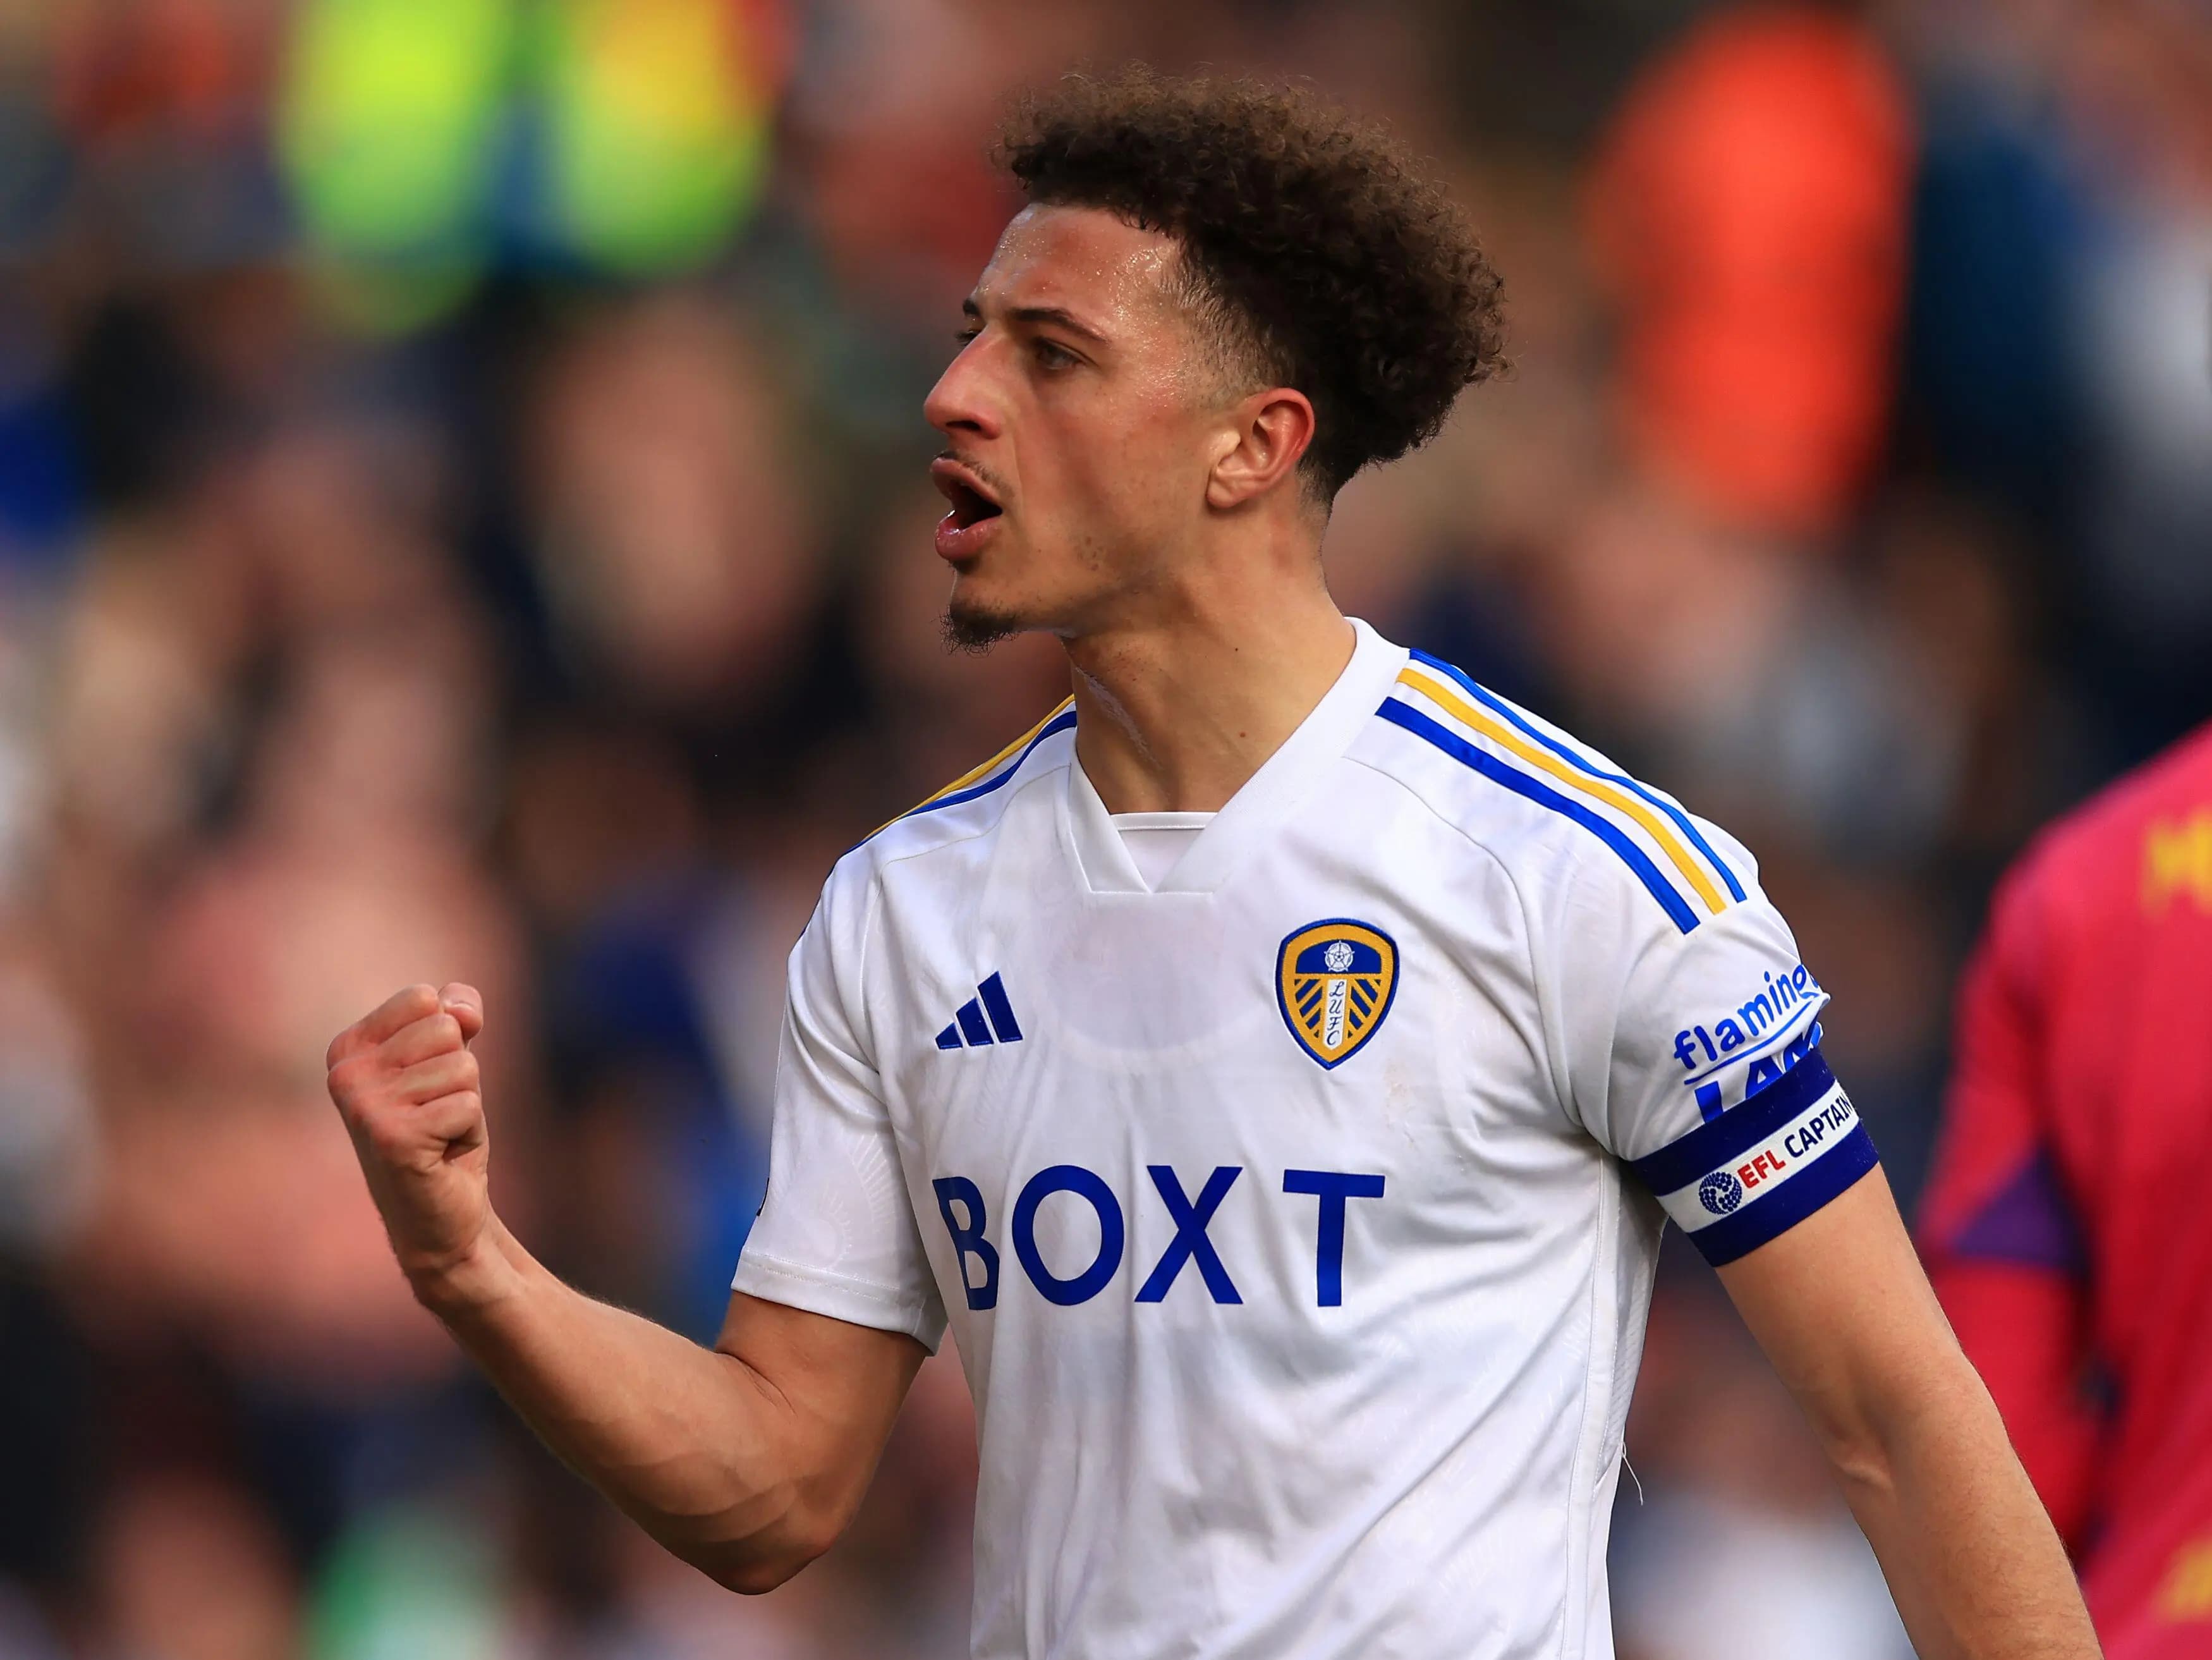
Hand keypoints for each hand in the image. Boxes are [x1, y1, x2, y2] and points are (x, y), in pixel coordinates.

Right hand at [326, 982, 498, 1307]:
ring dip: (464, 1103)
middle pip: (445, 1029)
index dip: (449, 1038)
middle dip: (459, 1073)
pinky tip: (441, 1153)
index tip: (428, 1081)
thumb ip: (456, 1013)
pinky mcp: (393, 1137)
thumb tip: (460, 1009)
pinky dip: (468, 1130)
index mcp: (348, 1047)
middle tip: (437, 1113)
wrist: (439, 1214)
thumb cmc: (442, 1130)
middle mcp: (344, 1073)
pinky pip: (468, 1104)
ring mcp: (364, 1106)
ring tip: (439, 1133)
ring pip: (463, 1067)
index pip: (424, 998)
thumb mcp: (451, 1060)